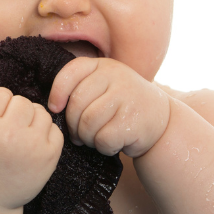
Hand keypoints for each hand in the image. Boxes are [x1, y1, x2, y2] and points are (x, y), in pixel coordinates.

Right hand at [0, 87, 63, 209]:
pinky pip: (55, 129)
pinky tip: (32, 144)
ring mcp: (31, 146)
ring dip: (31, 119)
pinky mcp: (49, 157)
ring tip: (20, 134)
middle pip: (21, 101)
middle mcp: (8, 135)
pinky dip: (45, 133)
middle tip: (7, 127)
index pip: (0, 93)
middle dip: (14, 111)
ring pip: (40, 112)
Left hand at [47, 58, 169, 157]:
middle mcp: (116, 76)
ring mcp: (126, 97)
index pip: (71, 72)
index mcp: (103, 66)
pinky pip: (103, 139)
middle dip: (73, 125)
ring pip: (88, 123)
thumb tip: (52, 108)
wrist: (161, 120)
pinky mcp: (133, 121)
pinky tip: (113, 143)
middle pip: (76, 104)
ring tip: (96, 138)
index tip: (55, 108)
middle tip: (80, 134)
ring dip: (87, 138)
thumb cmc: (122, 105)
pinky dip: (103, 147)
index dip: (57, 92)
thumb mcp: (105, 86)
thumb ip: (81, 88)